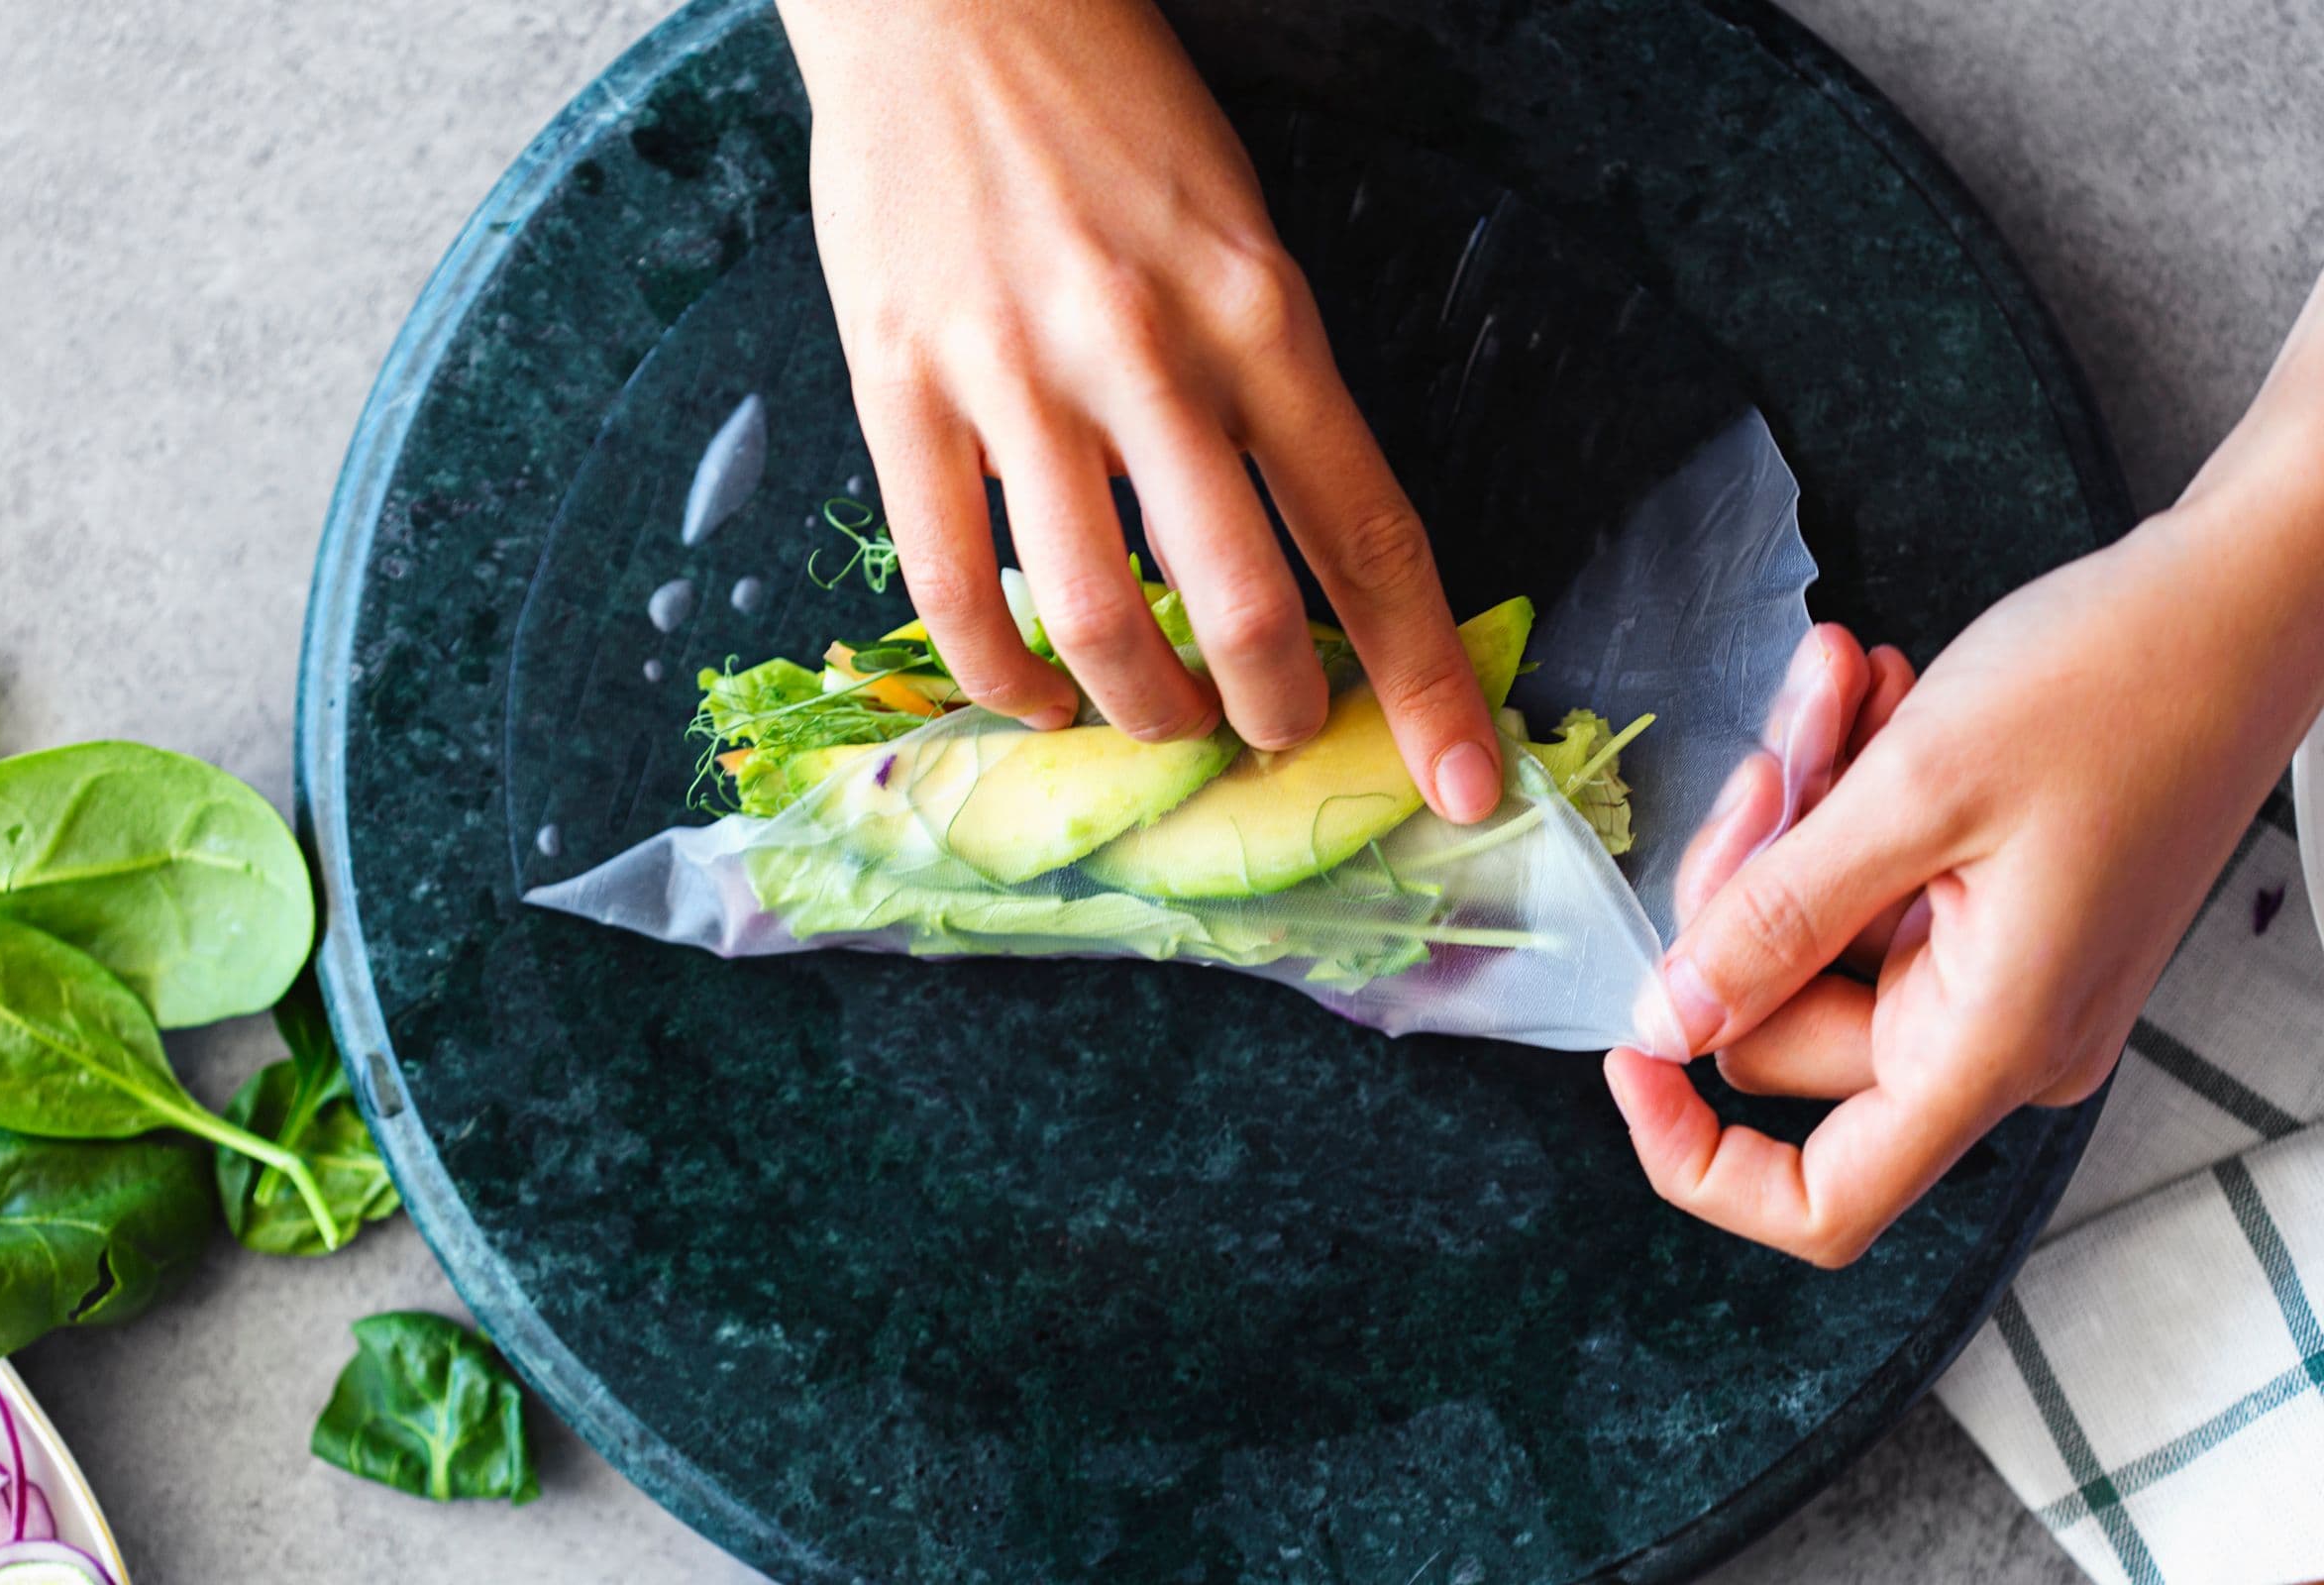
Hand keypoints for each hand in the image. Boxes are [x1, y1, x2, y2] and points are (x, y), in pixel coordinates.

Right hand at [777, 0, 1504, 821]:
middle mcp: (1146, 351)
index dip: (1421, 677)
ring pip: (1098, 613)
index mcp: (1259, 309)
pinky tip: (1037, 693)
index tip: (1460, 783)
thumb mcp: (1240, 231)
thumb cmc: (1111, 112)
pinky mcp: (901, 386)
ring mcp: (1014, 375)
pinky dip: (1001, 672)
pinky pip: (951, 582)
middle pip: (1237, 601)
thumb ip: (1269, 388)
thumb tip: (1291, 553)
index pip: (1365, 531)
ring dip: (1144, 709)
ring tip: (1160, 720)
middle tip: (1278, 734)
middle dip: (1275, 711)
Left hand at [1605, 287, 2323, 1262]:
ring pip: (1812, 931)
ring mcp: (1999, 970)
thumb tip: (1668, 1022)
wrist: (2248, 596)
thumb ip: (1774, 919)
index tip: (1626, 1049)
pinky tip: (1874, 694)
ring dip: (1801, 806)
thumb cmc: (2117, 684)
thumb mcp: (1912, 792)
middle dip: (1749, 881)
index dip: (1696, 1156)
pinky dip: (1850, 790)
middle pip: (1782, 1024)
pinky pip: (1869, 878)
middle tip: (1774, 758)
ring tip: (1839, 685)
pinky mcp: (1997, 905)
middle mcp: (1996, 1035)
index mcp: (1989, 1048)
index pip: (1821, 1202)